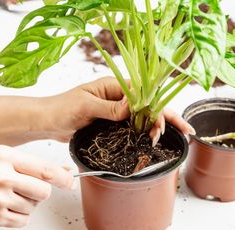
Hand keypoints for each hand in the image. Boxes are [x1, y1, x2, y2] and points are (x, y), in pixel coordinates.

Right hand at [0, 145, 73, 228]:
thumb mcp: (1, 155)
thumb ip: (30, 163)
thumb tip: (62, 171)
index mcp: (5, 158)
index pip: (45, 170)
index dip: (64, 178)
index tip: (71, 182)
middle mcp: (2, 178)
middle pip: (44, 192)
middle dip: (41, 191)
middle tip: (28, 187)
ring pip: (34, 207)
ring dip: (28, 202)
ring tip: (9, 194)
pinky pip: (23, 221)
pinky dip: (19, 215)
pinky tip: (5, 205)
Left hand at [44, 77, 194, 142]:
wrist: (49, 121)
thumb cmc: (62, 108)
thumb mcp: (85, 106)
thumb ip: (110, 107)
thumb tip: (133, 106)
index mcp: (116, 87)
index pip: (144, 95)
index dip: (158, 110)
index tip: (162, 126)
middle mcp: (120, 97)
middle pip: (150, 106)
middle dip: (168, 118)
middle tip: (186, 132)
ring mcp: (118, 110)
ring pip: (145, 116)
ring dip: (160, 126)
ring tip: (171, 139)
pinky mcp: (113, 122)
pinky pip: (134, 125)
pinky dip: (147, 132)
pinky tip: (156, 138)